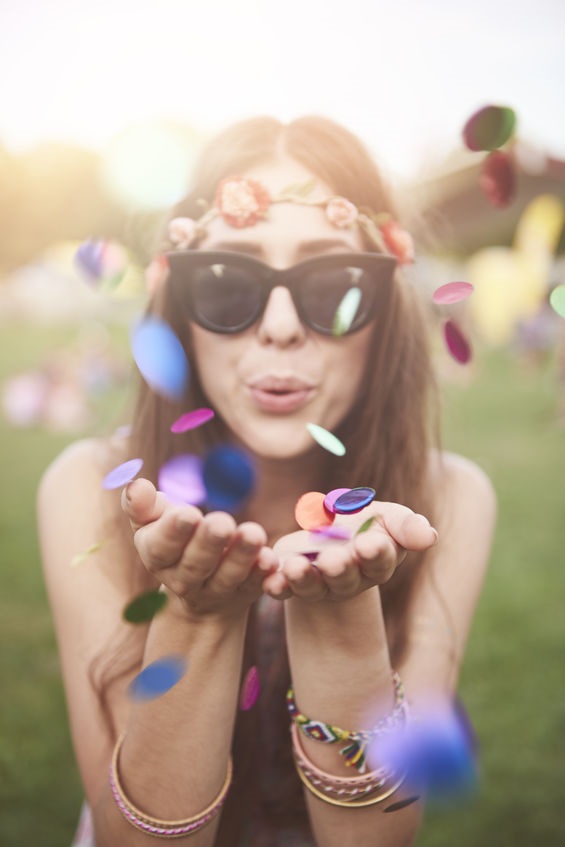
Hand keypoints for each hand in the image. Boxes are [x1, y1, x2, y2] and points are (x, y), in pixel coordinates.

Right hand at [122, 478, 277, 618]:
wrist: (197, 586)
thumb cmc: (174, 536)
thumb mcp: (154, 521)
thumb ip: (144, 505)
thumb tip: (135, 486)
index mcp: (157, 557)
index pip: (162, 547)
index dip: (174, 532)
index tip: (189, 514)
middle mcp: (184, 579)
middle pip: (196, 564)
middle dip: (209, 543)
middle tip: (222, 522)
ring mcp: (215, 591)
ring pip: (228, 576)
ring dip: (241, 556)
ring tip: (254, 533)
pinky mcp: (244, 593)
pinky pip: (255, 585)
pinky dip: (263, 574)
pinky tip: (271, 559)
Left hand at [263, 501, 437, 601]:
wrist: (329, 536)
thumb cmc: (366, 524)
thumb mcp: (388, 518)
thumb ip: (407, 526)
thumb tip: (430, 536)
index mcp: (378, 561)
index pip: (380, 560)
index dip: (375, 553)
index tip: (369, 543)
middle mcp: (350, 579)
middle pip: (346, 577)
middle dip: (339, 569)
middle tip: (333, 560)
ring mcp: (320, 584)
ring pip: (313, 585)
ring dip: (304, 578)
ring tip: (296, 567)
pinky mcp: (290, 582)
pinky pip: (283, 587)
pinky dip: (277, 585)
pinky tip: (270, 580)